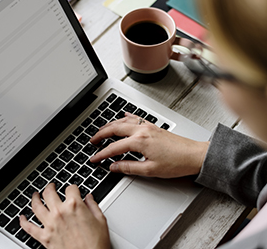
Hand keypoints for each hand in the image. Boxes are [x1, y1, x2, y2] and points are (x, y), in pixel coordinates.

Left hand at [20, 183, 109, 248]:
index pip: (70, 188)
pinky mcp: (44, 238)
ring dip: (34, 198)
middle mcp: (60, 212)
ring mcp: (50, 224)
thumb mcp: (101, 221)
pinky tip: (22, 217)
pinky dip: (23, 222)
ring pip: (36, 206)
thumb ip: (93, 206)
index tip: (73, 190)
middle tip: (51, 186)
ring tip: (35, 195)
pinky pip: (29, 228)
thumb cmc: (96, 244)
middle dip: (50, 187)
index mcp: (75, 206)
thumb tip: (89, 198)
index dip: (73, 188)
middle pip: (49, 193)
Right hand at [90, 113, 208, 177]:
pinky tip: (122, 116)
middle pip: (114, 129)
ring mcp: (148, 126)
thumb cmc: (177, 163)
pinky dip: (125, 117)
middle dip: (100, 134)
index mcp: (139, 141)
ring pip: (123, 121)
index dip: (101, 154)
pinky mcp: (153, 126)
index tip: (94, 158)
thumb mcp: (150, 170)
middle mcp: (142, 130)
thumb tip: (114, 167)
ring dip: (110, 125)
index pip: (114, 148)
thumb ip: (129, 167)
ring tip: (101, 130)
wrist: (195, 155)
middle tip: (92, 141)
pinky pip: (135, 118)